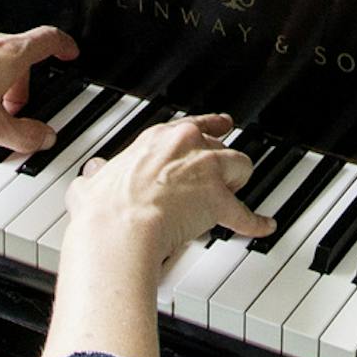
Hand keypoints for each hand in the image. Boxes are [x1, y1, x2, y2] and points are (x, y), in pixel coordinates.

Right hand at [66, 114, 274, 263]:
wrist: (118, 229)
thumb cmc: (104, 211)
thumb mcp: (91, 184)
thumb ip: (96, 177)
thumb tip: (90, 178)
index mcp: (157, 140)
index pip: (191, 127)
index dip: (207, 128)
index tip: (219, 126)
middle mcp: (187, 146)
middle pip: (220, 145)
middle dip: (219, 163)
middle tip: (216, 178)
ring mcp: (206, 170)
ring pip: (240, 165)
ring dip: (237, 182)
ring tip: (231, 196)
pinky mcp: (218, 200)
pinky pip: (245, 213)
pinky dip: (255, 222)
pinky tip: (265, 226)